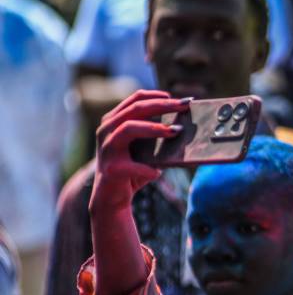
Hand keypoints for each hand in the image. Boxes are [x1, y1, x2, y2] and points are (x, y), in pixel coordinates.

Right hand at [87, 90, 186, 216]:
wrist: (111, 198)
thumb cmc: (132, 170)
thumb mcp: (145, 150)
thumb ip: (156, 137)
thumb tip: (184, 128)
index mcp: (114, 122)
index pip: (135, 100)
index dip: (156, 95)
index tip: (176, 98)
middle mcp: (106, 131)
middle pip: (135, 109)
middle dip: (162, 105)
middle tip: (184, 106)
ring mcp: (106, 148)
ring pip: (129, 128)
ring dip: (155, 129)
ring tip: (175, 131)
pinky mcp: (111, 168)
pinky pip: (134, 165)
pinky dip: (148, 169)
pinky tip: (157, 173)